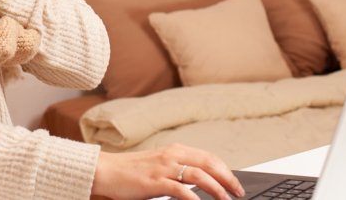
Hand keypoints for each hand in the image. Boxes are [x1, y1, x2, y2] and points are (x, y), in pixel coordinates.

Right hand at [91, 145, 244, 199]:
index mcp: (174, 150)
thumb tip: (199, 179)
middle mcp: (171, 155)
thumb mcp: (158, 165)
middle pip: (208, 163)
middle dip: (227, 178)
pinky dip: (195, 198)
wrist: (106, 170)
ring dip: (217, 188)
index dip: (225, 170)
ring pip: (199, 174)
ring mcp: (163, 167)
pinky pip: (180, 189)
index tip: (235, 183)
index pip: (208, 157)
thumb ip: (177, 168)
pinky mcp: (155, 182)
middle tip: (239, 193)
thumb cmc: (131, 171)